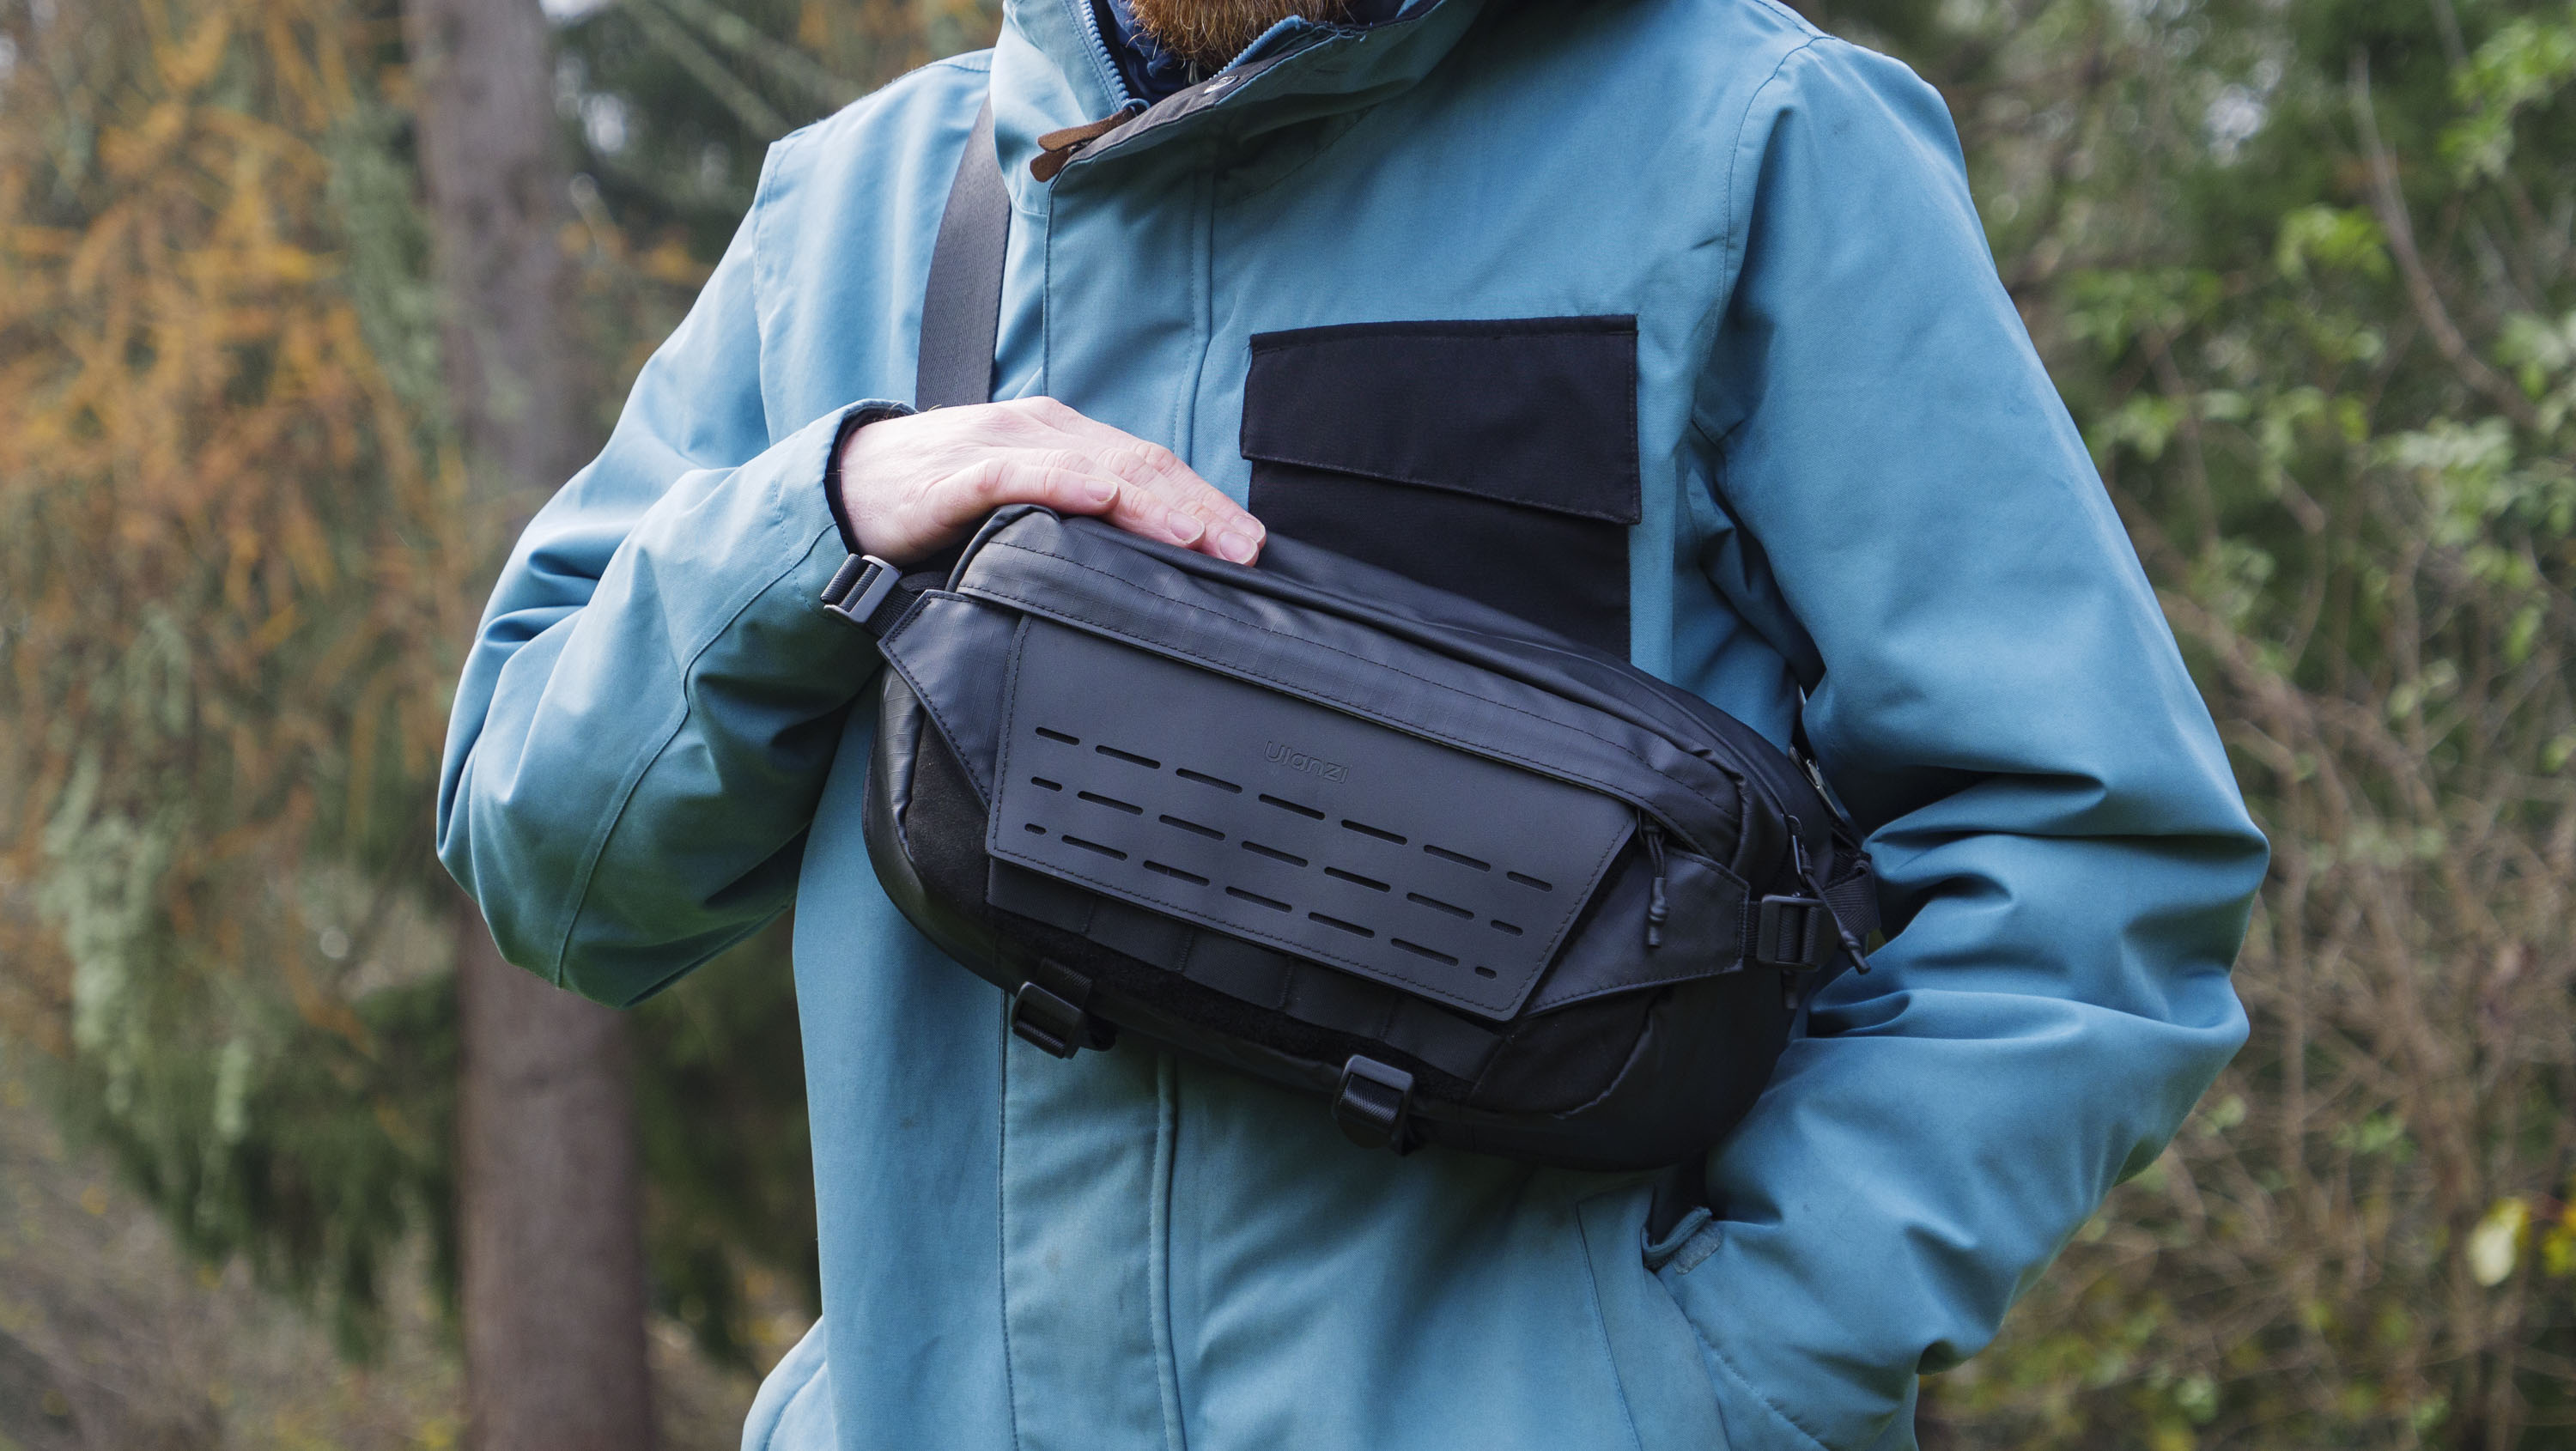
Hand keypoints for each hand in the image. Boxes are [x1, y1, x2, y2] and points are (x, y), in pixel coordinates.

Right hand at [832, 397, 1264, 566]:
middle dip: (1199, 507)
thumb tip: (1146, 565)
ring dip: (1152, 501)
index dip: (1205, 501)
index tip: (1251, 543)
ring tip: (1198, 535)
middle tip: (1247, 550)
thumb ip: (1075, 523)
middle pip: (1139, 465)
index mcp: (1062, 439)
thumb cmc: (936, 501)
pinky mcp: (956, 476)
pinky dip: (1066, 484)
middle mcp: (1039, 431)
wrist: (844, 487)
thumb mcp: (1021, 506)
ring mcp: (999, 448)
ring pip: (1093, 466)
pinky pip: (1019, 475)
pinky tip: (1101, 499)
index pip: (1151, 467)